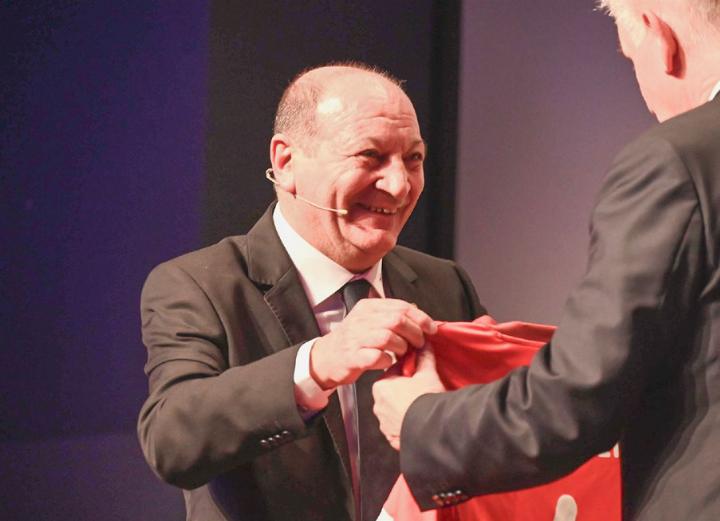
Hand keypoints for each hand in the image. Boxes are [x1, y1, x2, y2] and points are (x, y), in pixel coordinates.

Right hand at [310, 299, 435, 388]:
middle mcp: (361, 320)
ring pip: (388, 337)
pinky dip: (388, 360)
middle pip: (397, 320)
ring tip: (404, 353)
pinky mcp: (353, 357)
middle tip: (419, 343)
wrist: (326, 358)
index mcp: (368, 307)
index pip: (401, 306)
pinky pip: (377, 357)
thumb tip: (416, 310)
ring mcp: (356, 338)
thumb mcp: (369, 320)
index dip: (420, 317)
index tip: (431, 328)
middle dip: (414, 333)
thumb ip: (391, 314)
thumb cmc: (353, 340)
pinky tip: (389, 362)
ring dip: (402, 347)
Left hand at [372, 346, 445, 449]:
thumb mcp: (427, 374)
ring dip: (405, 408)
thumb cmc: (425, 402)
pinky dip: (406, 424)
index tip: (417, 373)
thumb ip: (424, 358)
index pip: (394, 373)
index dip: (408, 372)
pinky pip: (397, 427)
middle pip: (393, 392)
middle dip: (406, 390)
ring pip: (395, 410)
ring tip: (422, 406)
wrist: (431, 430)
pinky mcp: (391, 438)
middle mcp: (378, 406)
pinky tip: (418, 420)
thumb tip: (424, 347)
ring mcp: (384, 424)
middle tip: (422, 390)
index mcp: (381, 387)